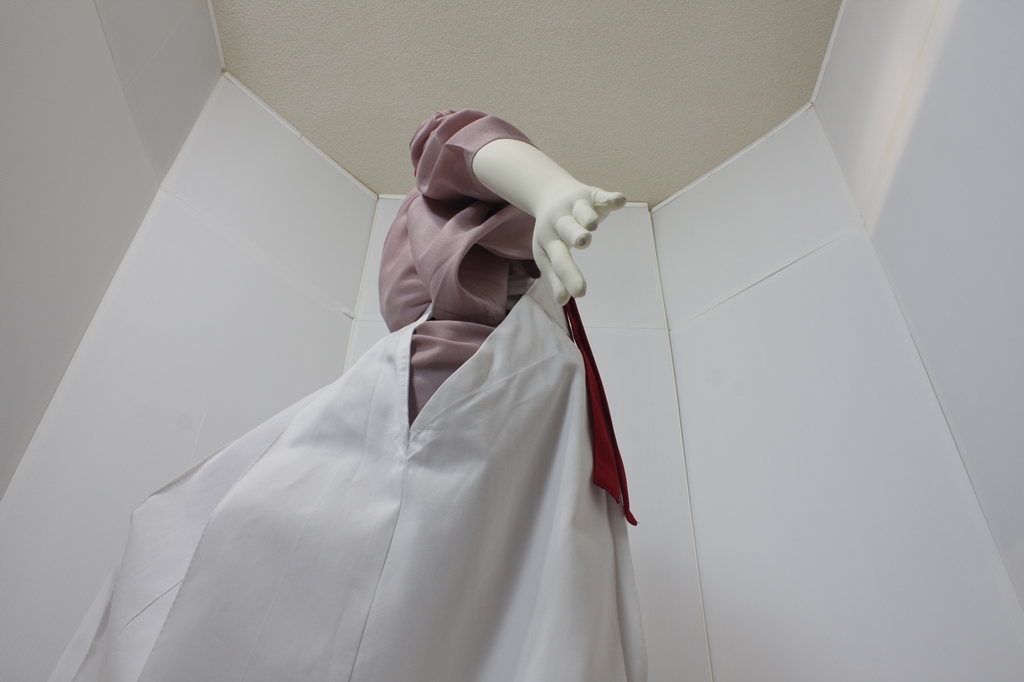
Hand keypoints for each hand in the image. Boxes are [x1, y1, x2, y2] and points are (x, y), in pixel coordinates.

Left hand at [532, 186, 625, 304]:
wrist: (550, 194)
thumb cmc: (552, 232)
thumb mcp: (548, 254)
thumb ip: (556, 277)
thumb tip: (563, 301)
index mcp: (550, 239)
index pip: (559, 260)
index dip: (569, 276)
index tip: (580, 293)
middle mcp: (561, 221)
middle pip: (567, 228)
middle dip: (575, 234)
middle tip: (582, 242)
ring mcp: (576, 206)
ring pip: (583, 211)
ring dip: (588, 216)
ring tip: (592, 224)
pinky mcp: (591, 194)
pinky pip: (602, 196)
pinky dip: (611, 198)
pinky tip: (619, 200)